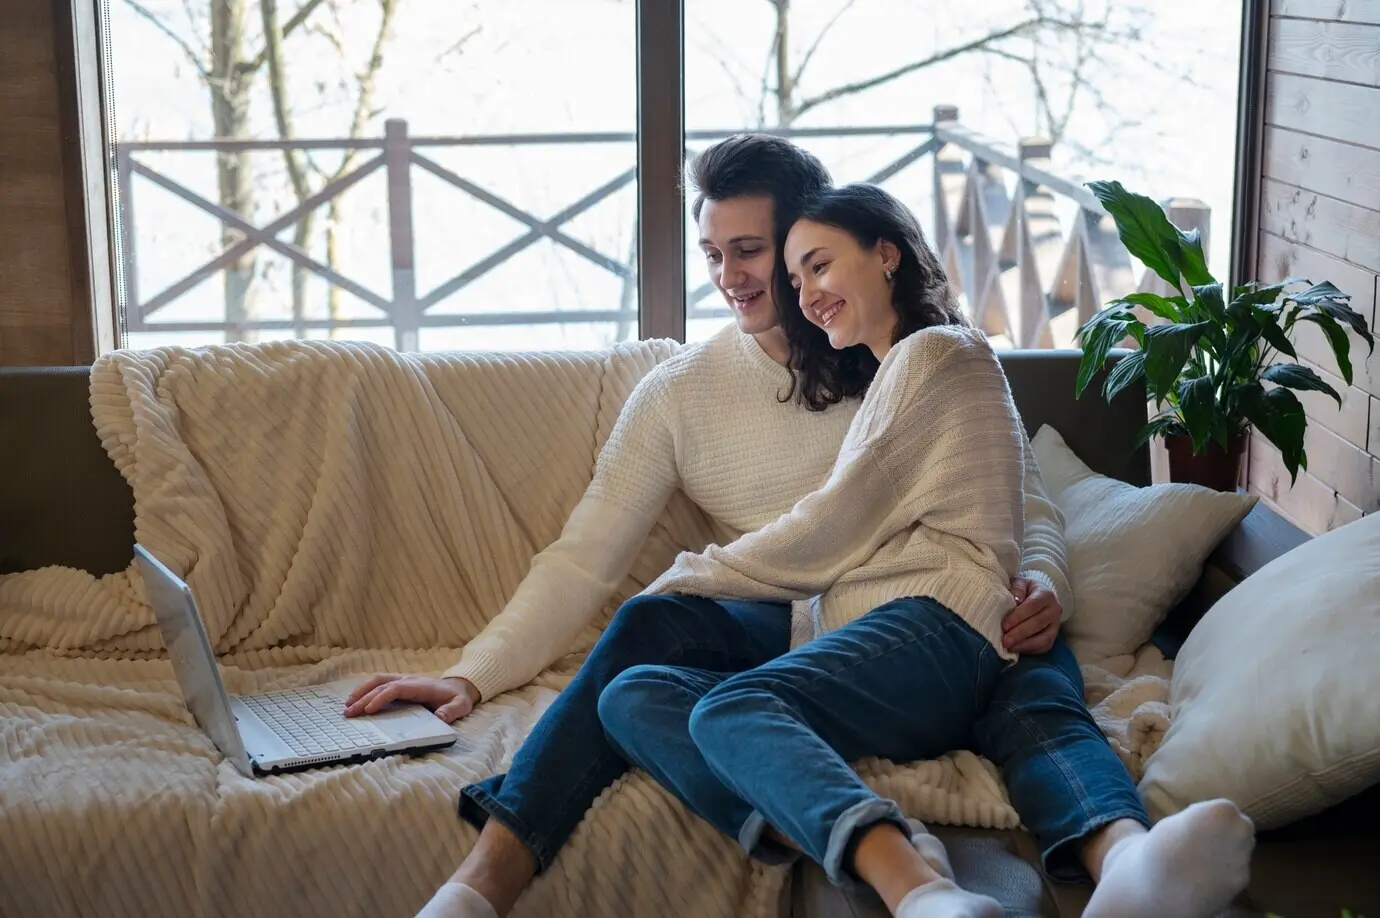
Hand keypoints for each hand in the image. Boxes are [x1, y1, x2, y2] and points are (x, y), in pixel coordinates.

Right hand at [343, 674, 479, 723]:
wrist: (458, 687)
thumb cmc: (457, 698)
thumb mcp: (461, 705)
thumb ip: (452, 711)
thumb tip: (440, 717)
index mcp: (420, 686)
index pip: (396, 688)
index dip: (381, 698)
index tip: (368, 710)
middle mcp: (408, 680)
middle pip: (381, 684)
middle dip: (363, 698)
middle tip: (349, 713)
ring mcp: (402, 680)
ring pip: (377, 680)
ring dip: (360, 691)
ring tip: (346, 706)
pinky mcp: (398, 683)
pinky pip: (378, 683)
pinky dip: (364, 690)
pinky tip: (354, 700)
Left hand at [1002, 577, 1061, 654]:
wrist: (1036, 596)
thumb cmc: (1023, 590)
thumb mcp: (1019, 583)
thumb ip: (1016, 588)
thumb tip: (1015, 599)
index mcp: (1046, 594)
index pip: (1032, 606)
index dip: (1018, 617)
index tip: (1004, 625)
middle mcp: (1055, 610)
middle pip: (1038, 623)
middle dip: (1020, 633)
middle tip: (1005, 640)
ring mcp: (1056, 625)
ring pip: (1044, 638)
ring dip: (1025, 644)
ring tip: (1009, 647)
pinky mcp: (1053, 637)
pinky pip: (1044, 647)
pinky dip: (1029, 649)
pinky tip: (1016, 649)